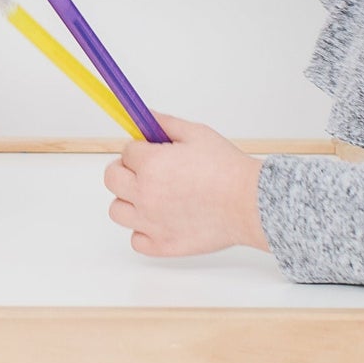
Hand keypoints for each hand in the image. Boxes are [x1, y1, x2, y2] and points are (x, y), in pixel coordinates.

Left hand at [104, 116, 269, 257]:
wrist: (252, 204)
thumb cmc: (229, 171)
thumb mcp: (197, 134)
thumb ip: (165, 124)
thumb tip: (144, 117)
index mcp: (151, 164)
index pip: (126, 151)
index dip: (140, 150)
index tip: (152, 152)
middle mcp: (145, 194)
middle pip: (112, 179)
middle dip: (126, 171)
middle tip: (146, 172)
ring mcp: (151, 223)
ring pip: (117, 210)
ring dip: (130, 202)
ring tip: (153, 197)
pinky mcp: (161, 245)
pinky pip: (135, 240)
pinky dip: (144, 231)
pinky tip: (161, 220)